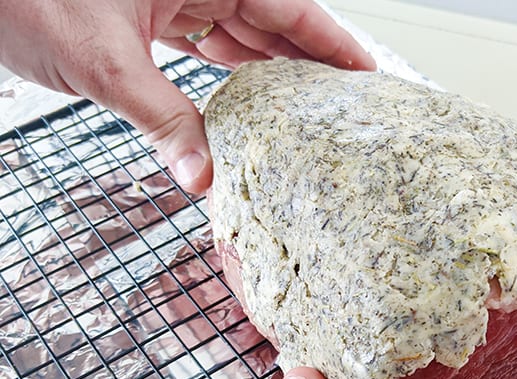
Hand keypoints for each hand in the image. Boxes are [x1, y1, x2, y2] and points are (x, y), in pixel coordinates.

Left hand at [0, 0, 374, 193]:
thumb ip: (159, 117)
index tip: (364, 73)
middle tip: (342, 105)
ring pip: (241, 34)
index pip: (288, 7)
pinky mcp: (151, 14)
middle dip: (308, 63)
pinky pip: (207, 42)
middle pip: (271, 22)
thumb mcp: (102, 62)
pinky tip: (246, 101)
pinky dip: (228, 73)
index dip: (331, 41)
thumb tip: (200, 174)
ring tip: (306, 112)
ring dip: (271, 72)